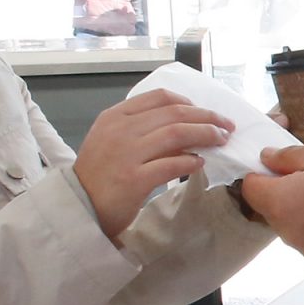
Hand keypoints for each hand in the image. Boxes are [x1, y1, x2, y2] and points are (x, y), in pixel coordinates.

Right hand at [72, 93, 232, 239]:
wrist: (76, 207)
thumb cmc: (98, 175)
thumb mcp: (112, 141)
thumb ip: (142, 130)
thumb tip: (185, 126)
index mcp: (115, 117)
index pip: (160, 97)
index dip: (190, 102)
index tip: (206, 112)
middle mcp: (120, 130)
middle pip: (175, 113)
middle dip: (207, 117)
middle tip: (227, 126)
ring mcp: (127, 154)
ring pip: (177, 133)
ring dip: (205, 135)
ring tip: (220, 141)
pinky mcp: (134, 180)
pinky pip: (172, 164)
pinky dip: (191, 161)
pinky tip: (200, 163)